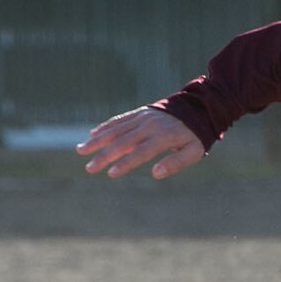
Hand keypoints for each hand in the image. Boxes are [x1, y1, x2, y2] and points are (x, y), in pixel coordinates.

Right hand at [79, 106, 206, 179]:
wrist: (199, 108)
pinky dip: (105, 127)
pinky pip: (120, 120)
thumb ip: (175, 163)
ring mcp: (143, 117)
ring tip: (81, 150)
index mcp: (163, 137)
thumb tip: (155, 174)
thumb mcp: (193, 152)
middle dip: (104, 155)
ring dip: (97, 140)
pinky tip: (92, 134)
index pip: (140, 153)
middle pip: (122, 142)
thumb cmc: (196, 135)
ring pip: (116, 129)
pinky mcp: (140, 112)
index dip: (125, 164)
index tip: (110, 173)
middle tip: (89, 168)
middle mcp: (150, 126)